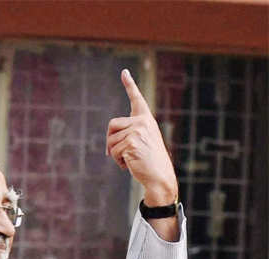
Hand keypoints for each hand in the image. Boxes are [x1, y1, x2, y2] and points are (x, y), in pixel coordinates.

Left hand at [106, 69, 177, 206]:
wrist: (159, 176)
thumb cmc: (149, 161)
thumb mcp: (141, 143)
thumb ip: (128, 135)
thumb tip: (108, 140)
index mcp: (146, 120)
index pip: (136, 99)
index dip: (130, 84)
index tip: (124, 72)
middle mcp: (142, 122)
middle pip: (111, 125)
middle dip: (110, 141)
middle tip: (119, 153)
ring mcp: (137, 131)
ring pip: (110, 140)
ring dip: (115, 154)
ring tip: (129, 160)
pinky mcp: (131, 142)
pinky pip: (113, 151)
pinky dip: (117, 161)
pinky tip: (129, 165)